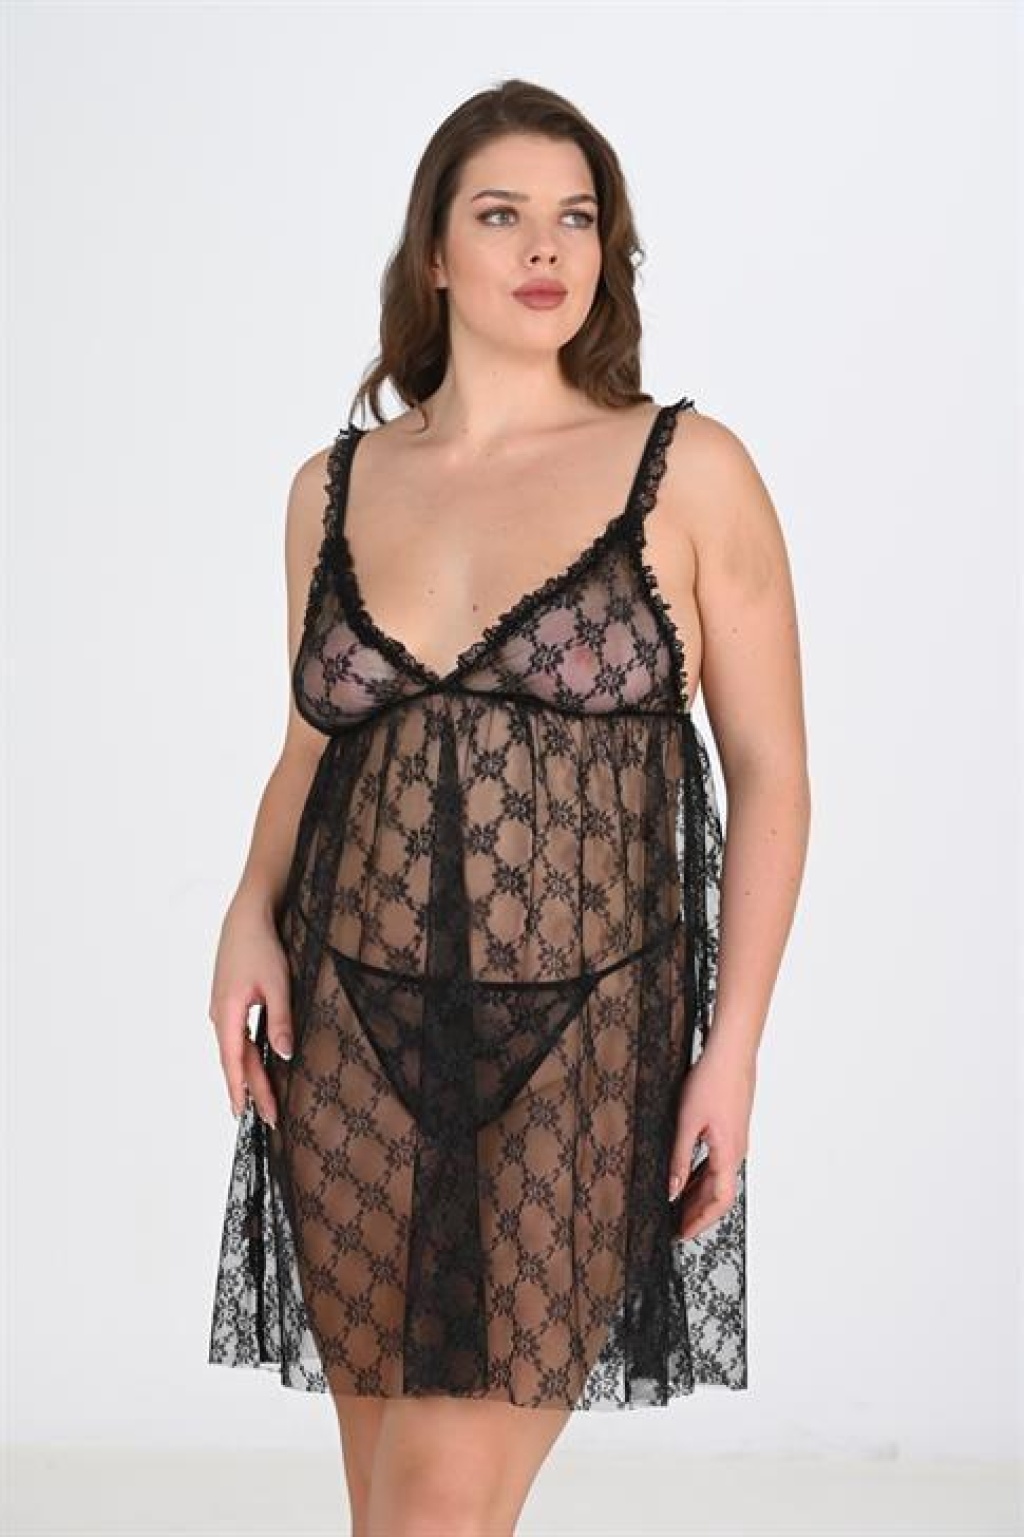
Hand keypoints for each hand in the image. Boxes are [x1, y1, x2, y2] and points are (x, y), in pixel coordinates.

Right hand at [208, 896, 293, 1128]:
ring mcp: (221, 1008)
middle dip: (252, 1090)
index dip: (242, 1090)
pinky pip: (235, 1037)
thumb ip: (280, 1020)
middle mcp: (219, 1015)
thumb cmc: (261, 947)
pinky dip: (244, 1056)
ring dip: (247, 1075)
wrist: (246, 917)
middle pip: (236, 1061)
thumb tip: (284, 1055)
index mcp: (228, 1013)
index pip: (234, 1063)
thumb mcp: (278, 984)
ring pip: (234, 1050)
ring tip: (260, 1101)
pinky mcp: (228, 1001)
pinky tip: (252, 1066)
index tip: (248, 1116)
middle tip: (268, 1118)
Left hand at [667, 1042, 755, 1241]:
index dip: (700, 1221)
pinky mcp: (732, 1130)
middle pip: (719, 1193)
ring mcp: (736, 1141)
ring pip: (718, 1178)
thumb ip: (679, 1159)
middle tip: (674, 1226)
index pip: (719, 1201)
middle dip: (697, 1212)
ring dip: (699, 1195)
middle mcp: (737, 1152)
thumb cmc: (710, 1082)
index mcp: (728, 1154)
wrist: (731, 1053)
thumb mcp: (687, 1122)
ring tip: (676, 1207)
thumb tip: (672, 1191)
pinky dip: (703, 1176)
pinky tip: (687, 1177)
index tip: (682, 1234)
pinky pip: (718, 1163)